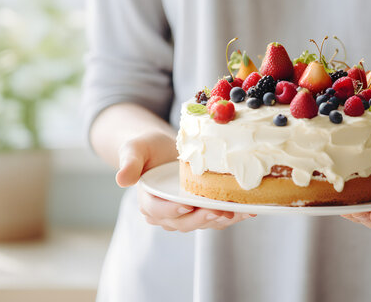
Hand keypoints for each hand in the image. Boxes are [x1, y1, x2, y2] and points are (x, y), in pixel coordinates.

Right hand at [117, 132, 253, 231]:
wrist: (166, 148)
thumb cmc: (147, 147)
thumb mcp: (135, 149)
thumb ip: (129, 163)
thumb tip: (121, 180)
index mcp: (148, 201)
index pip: (157, 210)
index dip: (171, 211)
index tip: (186, 206)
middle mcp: (167, 213)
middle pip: (184, 222)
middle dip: (202, 218)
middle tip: (220, 211)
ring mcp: (186, 215)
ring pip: (204, 222)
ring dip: (223, 219)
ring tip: (240, 211)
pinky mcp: (203, 210)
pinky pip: (218, 216)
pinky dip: (233, 213)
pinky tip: (249, 208)